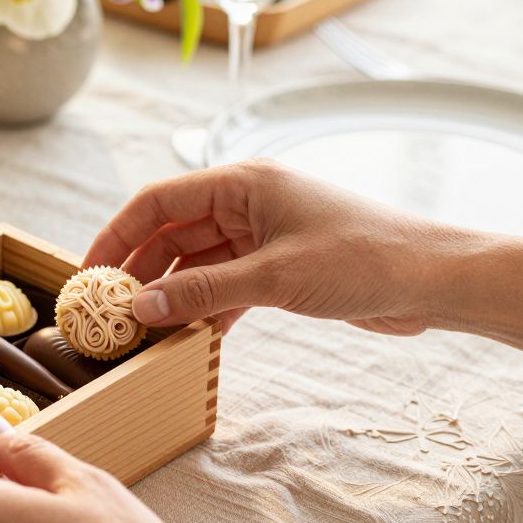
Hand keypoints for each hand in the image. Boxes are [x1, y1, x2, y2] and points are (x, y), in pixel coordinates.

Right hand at [83, 159, 462, 334]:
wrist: (434, 279)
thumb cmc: (364, 259)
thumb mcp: (273, 277)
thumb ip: (201, 292)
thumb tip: (139, 309)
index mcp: (242, 183)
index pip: (157, 201)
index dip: (117, 235)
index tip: (89, 274)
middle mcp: (248, 203)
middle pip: (172, 233)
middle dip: (139, 272)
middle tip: (110, 312)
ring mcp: (263, 235)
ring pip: (197, 263)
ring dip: (172, 295)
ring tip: (143, 332)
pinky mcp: (280, 268)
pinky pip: (225, 285)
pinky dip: (205, 309)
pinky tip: (188, 339)